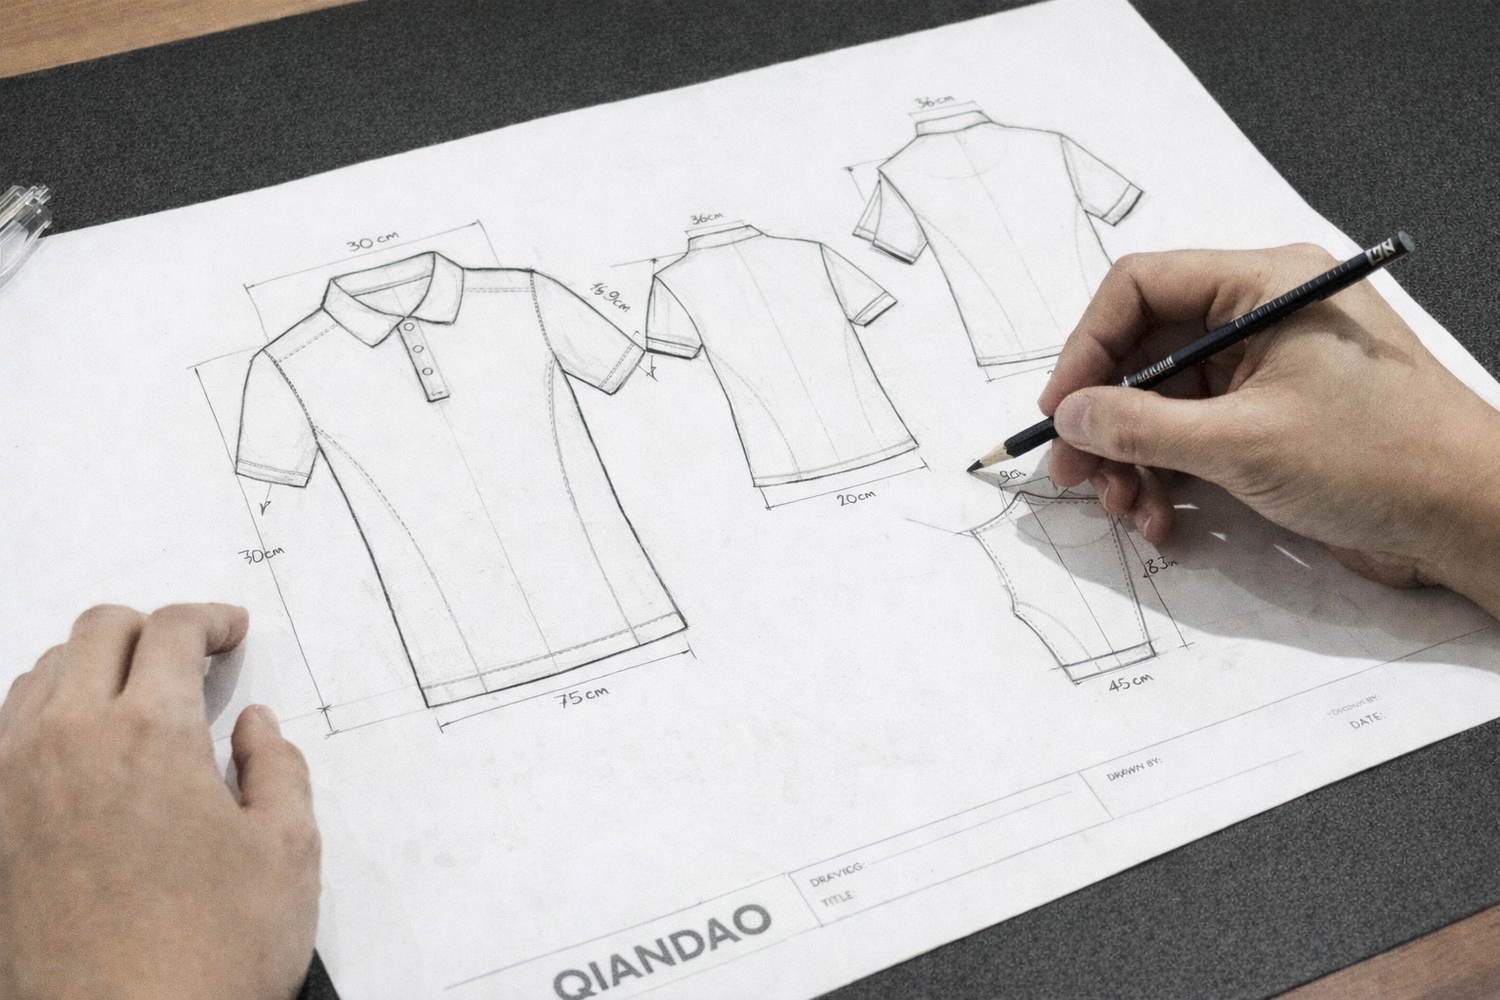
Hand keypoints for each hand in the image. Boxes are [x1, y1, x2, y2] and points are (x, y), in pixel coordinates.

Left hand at [0, 604, 319, 999]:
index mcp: (148, 734)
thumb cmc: (209, 955)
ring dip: (93, 666)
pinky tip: (81, 750)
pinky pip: (5, 733)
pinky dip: (45, 714)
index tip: (231, 632)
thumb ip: (278, 770)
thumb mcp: (288, 854)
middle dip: (151, 627)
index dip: (210, 619)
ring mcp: (15, 783)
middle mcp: (68, 741)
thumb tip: (255, 729)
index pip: (170, 631)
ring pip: (40, 674)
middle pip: (96, 632)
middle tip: (191, 656)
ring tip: (136, 700)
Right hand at [1038, 244, 1499, 617]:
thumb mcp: (1242, 443)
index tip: (1059, 409)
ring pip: (1164, 404)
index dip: (1087, 347)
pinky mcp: (1273, 422)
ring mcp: (1268, 372)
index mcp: (1265, 286)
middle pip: (1145, 352)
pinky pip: (1194, 438)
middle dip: (1106, 419)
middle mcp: (1262, 318)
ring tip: (1129, 510)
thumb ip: (1141, 426)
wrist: (1471, 520)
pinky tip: (1166, 521)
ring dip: (1134, 460)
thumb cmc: (1380, 460)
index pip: (1141, 289)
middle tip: (1076, 474)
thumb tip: (1071, 415)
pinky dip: (1169, 478)